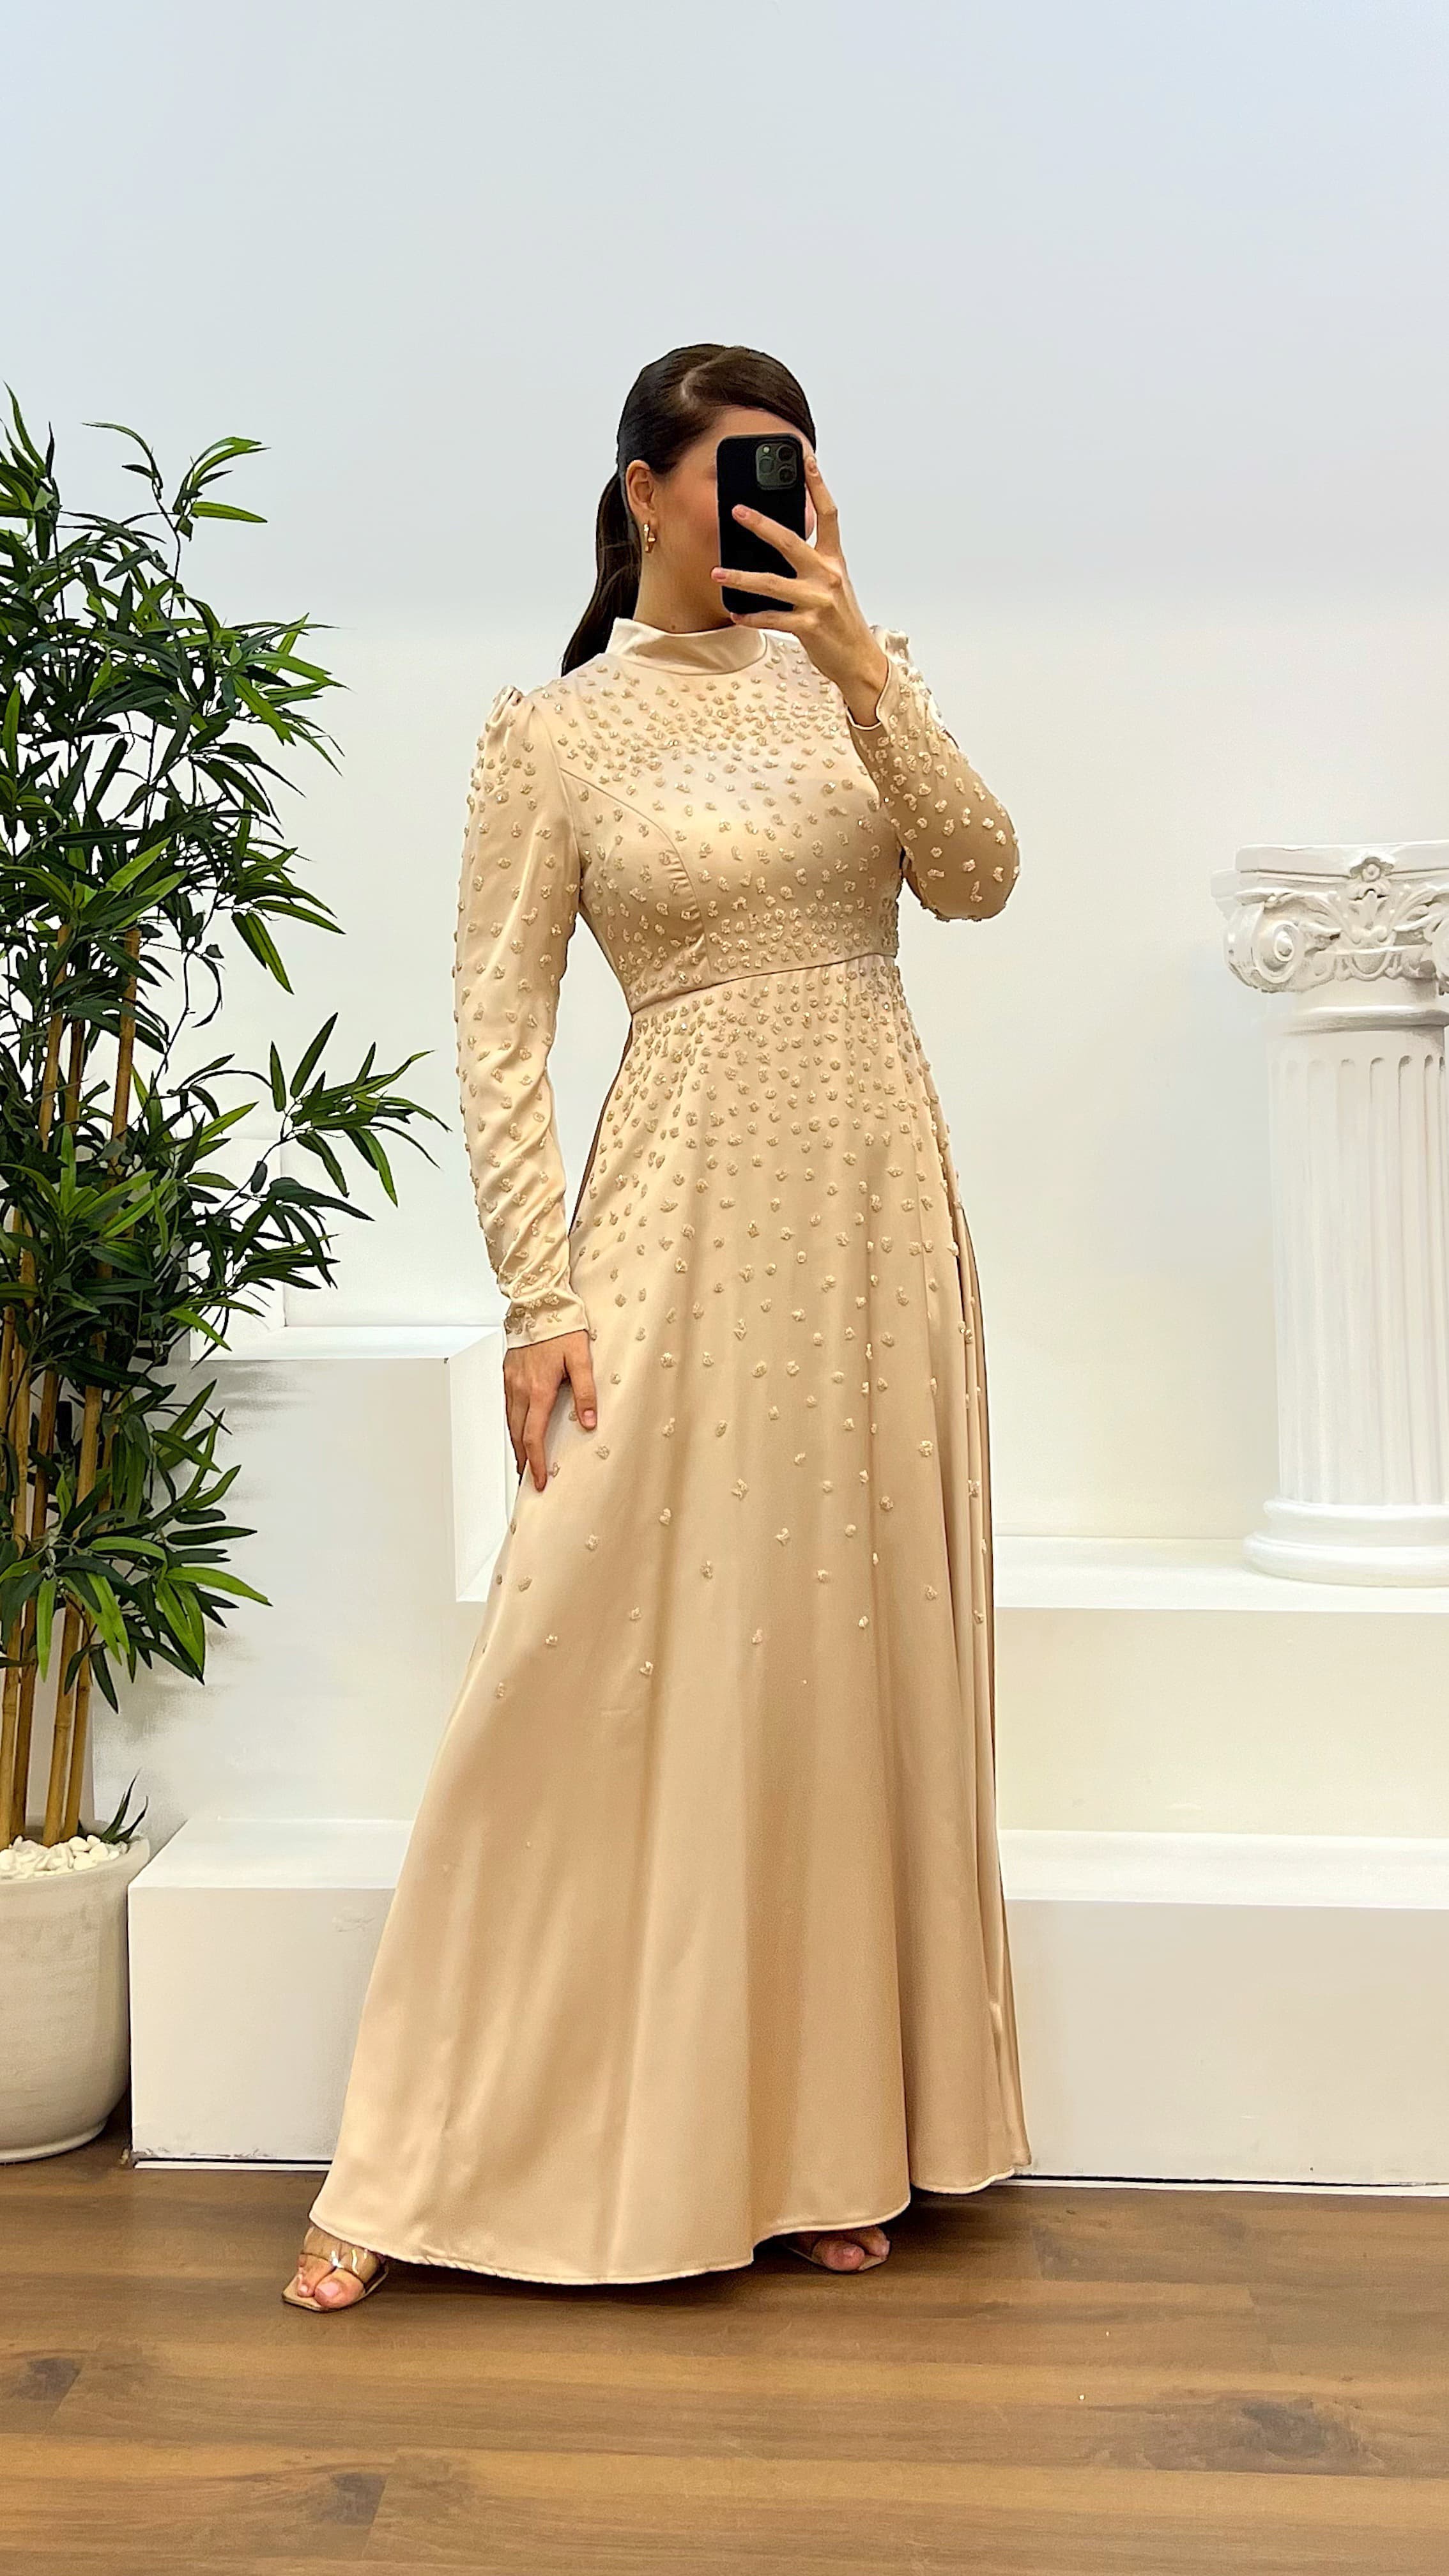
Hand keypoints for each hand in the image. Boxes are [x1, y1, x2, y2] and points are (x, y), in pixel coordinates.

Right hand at [503, 1327, 596, 1491]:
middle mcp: (519, 1388)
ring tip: (524, 1460)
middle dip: (523, 1460)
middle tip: (529, 1479)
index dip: (536, 1462)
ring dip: (516, 1444)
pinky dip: (512, 1424)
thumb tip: (588, 1423)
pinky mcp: (507, 1373)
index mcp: (538, 1390)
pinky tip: (519, 1428)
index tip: (539, 1481)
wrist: (538, 1302)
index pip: (534, 1436)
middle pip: (517, 1434)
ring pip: (510, 1421)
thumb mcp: (581, 1359)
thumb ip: (585, 1392)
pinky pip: (508, 1406)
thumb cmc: (561, 1327)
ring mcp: (510, 1381)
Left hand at [711, 445, 889, 723]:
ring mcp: (818, 602)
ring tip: (717, 571)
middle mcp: (827, 576)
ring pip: (773, 583)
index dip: (817, 485)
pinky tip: (734, 612)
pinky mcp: (809, 628)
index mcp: (834, 561)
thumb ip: (810, 563)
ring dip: (741, 577)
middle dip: (761, 524)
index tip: (805, 459)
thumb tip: (776, 543)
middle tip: (737, 510)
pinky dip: (751, 616)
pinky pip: (773, 618)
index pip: (828, 514)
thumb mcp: (831, 585)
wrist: (859, 660)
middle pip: (791, 541)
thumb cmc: (840, 620)